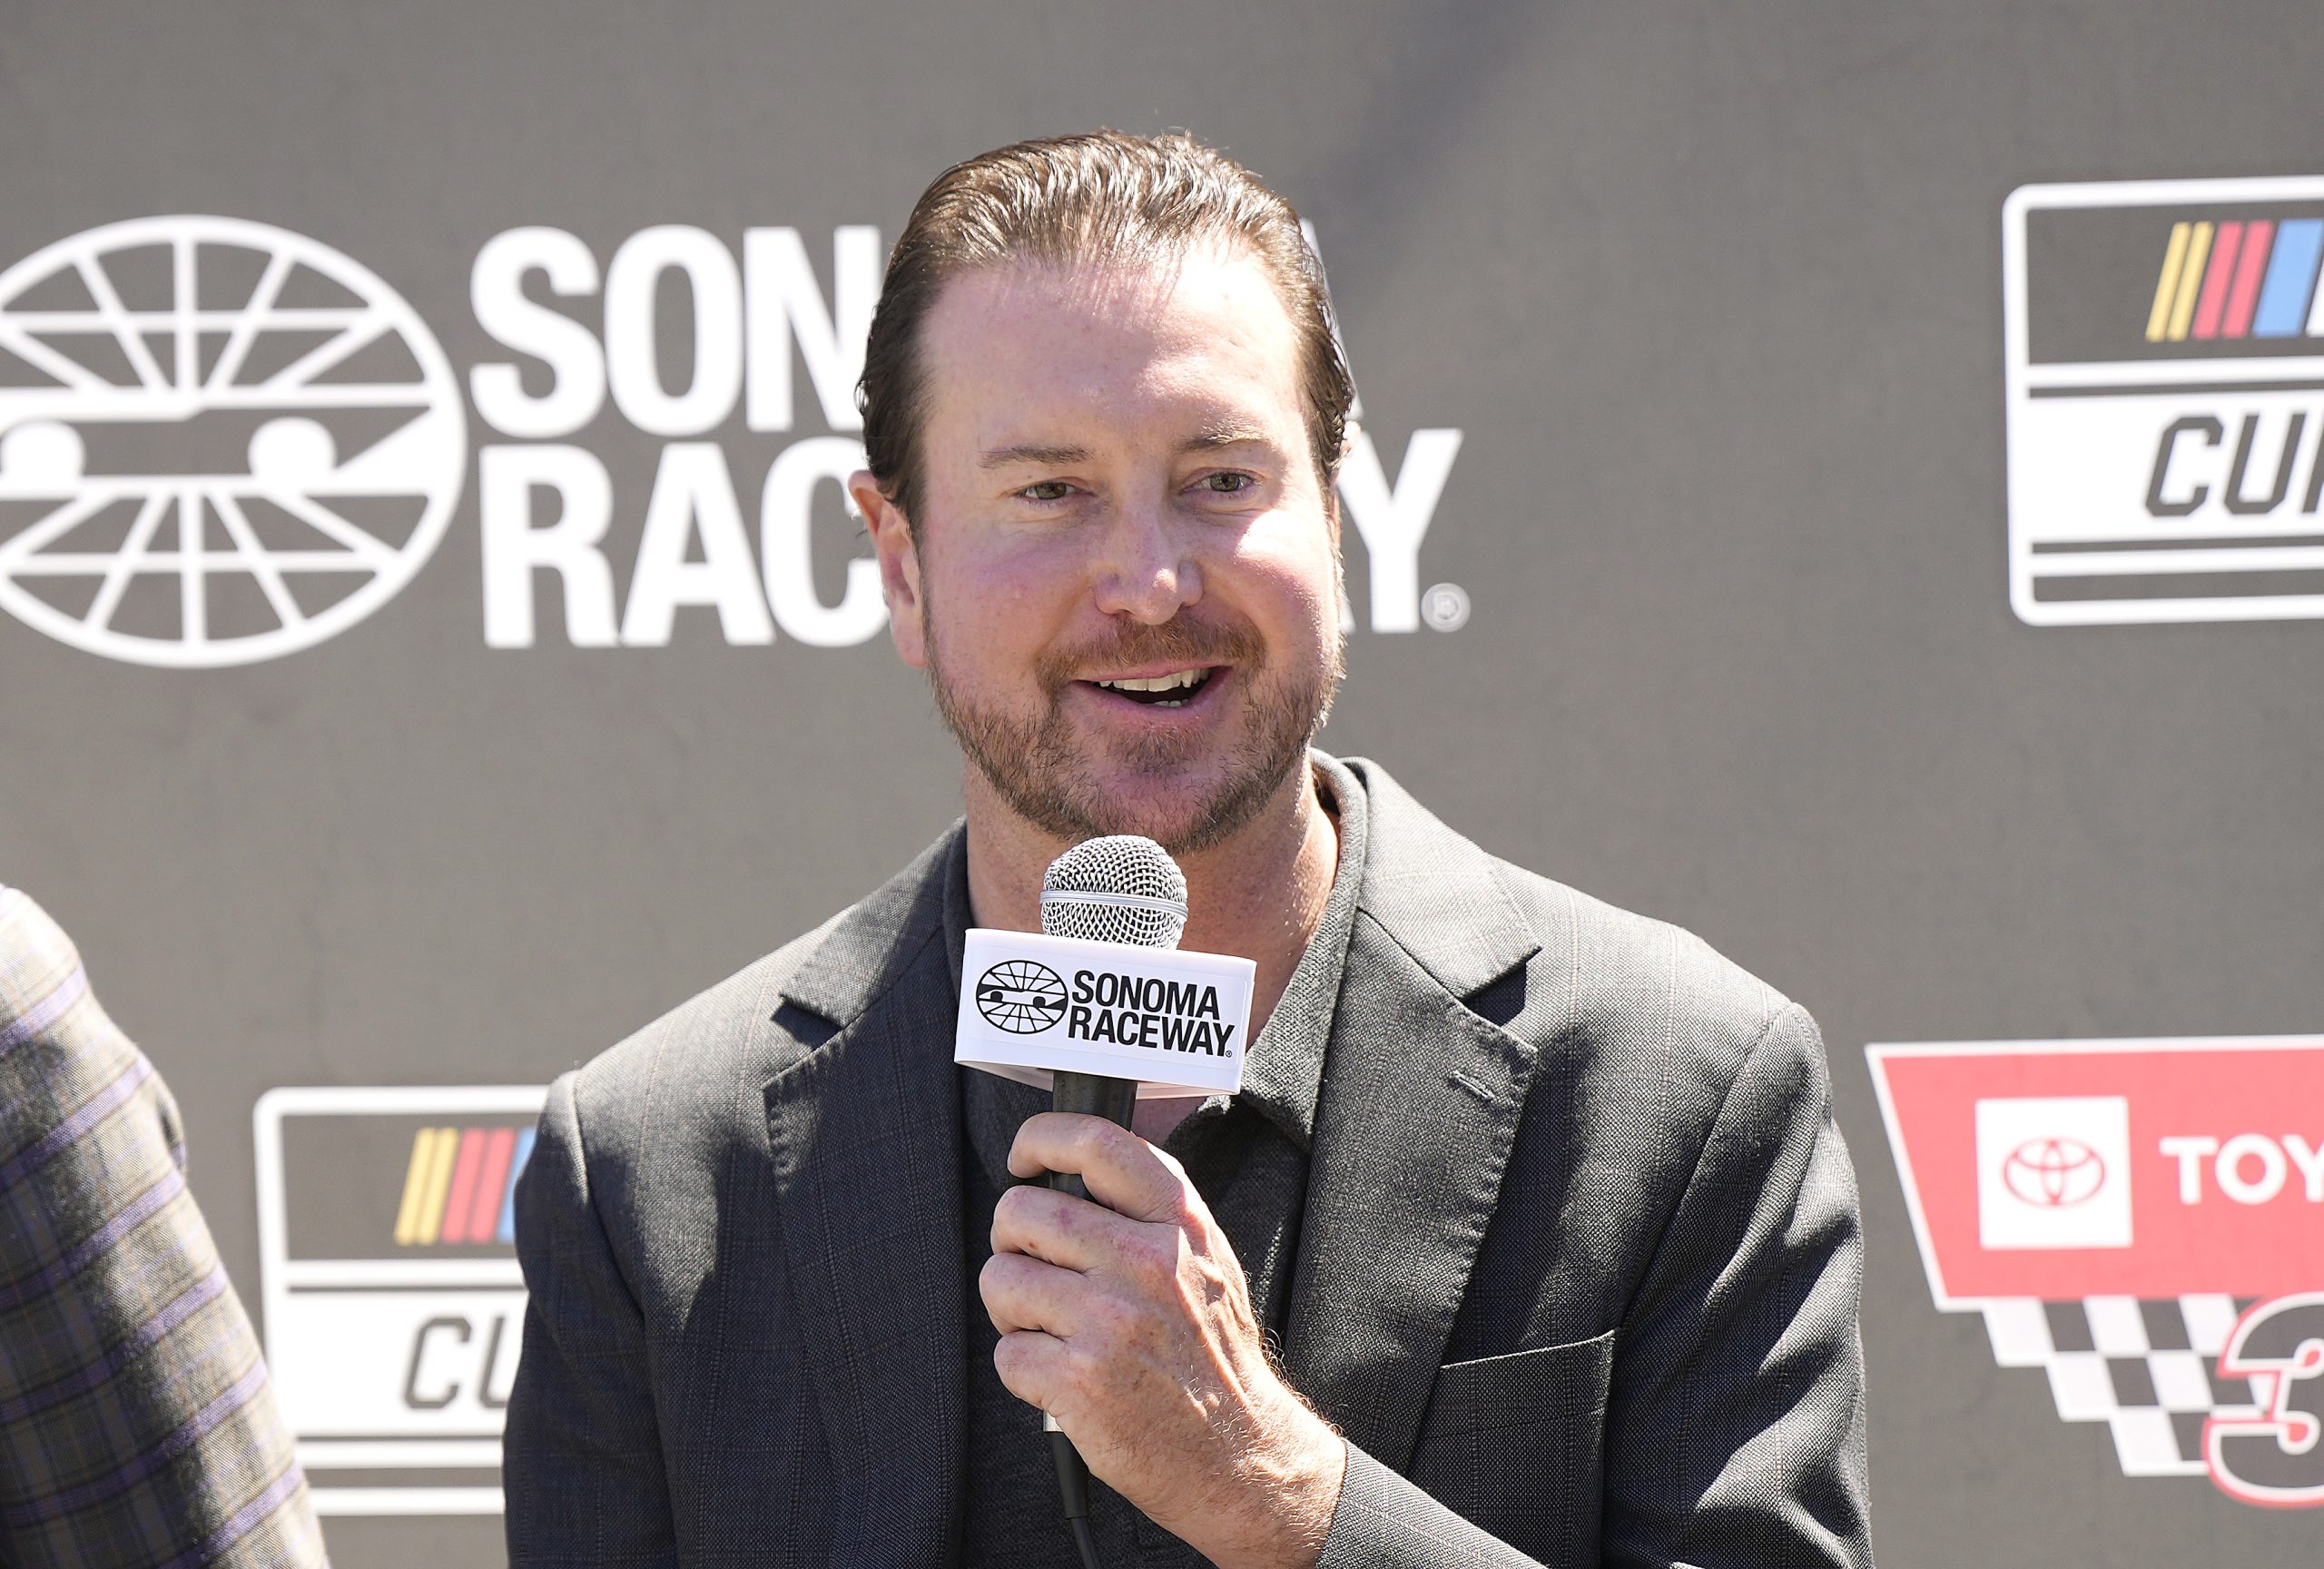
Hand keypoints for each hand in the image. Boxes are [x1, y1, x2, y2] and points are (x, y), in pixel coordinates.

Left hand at [981, 1112, 1346, 1568]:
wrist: (1241, 1454)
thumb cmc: (1216, 1357)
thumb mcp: (1209, 1260)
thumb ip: (1153, 1209)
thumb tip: (1076, 1168)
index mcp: (1179, 1224)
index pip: (1096, 1143)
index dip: (1041, 1139)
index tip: (1025, 1160)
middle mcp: (1146, 1264)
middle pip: (1022, 1212)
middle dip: (1012, 1241)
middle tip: (1035, 1268)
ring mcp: (1110, 1322)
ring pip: (1001, 1279)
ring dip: (1011, 1307)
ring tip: (1052, 1329)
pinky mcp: (1079, 1381)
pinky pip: (1007, 1353)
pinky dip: (1024, 1368)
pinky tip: (1063, 1377)